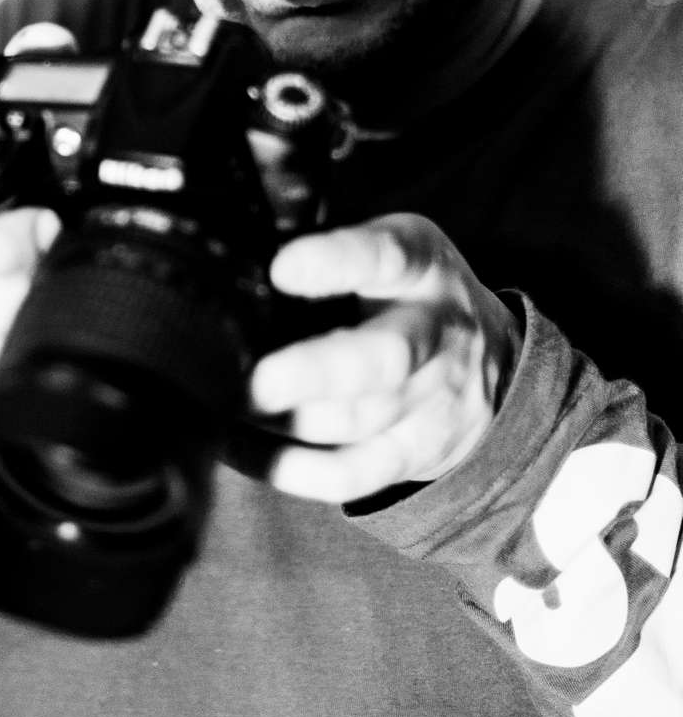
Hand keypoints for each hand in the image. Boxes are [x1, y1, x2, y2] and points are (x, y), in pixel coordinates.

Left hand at [249, 213, 519, 503]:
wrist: (491, 361)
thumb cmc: (406, 292)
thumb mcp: (390, 244)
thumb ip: (329, 243)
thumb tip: (240, 243)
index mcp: (421, 266)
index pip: (386, 257)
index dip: (336, 261)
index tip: (282, 268)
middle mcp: (435, 333)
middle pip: (383, 359)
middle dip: (314, 372)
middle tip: (256, 380)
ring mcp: (431, 400)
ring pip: (360, 420)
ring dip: (286, 420)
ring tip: (225, 406)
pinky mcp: (415, 453)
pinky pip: (352, 474)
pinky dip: (289, 468)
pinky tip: (237, 445)